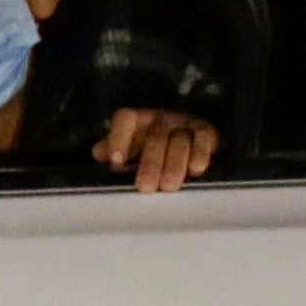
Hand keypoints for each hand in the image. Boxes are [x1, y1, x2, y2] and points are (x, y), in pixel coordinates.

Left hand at [99, 107, 221, 191]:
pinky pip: (204, 139)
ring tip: (168, 186)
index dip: (119, 138)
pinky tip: (195, 169)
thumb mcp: (131, 147)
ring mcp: (184, 123)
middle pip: (154, 138)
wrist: (190, 137)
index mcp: (138, 119)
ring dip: (174, 165)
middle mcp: (160, 119)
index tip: (117, 161)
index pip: (125, 119)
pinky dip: (200, 154)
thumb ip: (112, 150)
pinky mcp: (205, 131)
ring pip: (179, 141)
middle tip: (145, 187)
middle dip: (150, 164)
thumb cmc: (152, 146)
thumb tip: (99, 153)